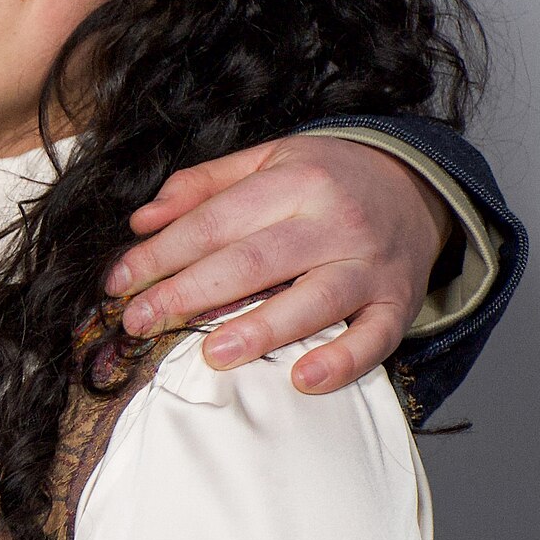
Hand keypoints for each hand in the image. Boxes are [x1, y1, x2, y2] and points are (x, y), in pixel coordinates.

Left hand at [105, 136, 450, 393]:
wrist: (419, 187)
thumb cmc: (328, 180)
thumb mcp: (270, 161)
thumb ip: (204, 186)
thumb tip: (143, 220)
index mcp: (296, 180)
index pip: (215, 221)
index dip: (162, 253)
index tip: (120, 282)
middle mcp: (335, 220)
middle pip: (254, 261)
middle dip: (190, 294)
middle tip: (141, 322)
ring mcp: (369, 264)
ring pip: (313, 299)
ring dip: (261, 329)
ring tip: (213, 354)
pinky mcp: (399, 302)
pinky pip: (375, 338)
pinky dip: (343, 361)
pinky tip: (304, 379)